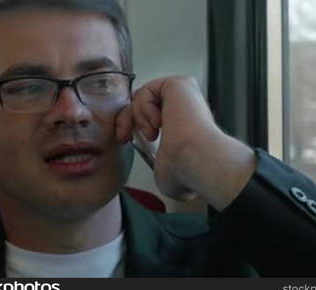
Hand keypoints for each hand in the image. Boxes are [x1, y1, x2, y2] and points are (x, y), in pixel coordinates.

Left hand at [116, 76, 255, 210]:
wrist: (193, 159)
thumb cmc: (184, 170)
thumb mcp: (165, 171)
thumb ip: (162, 164)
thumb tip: (170, 178)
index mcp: (186, 125)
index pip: (152, 116)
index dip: (134, 126)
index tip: (125, 140)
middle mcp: (187, 107)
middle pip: (143, 103)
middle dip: (127, 119)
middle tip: (122, 136)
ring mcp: (185, 94)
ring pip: (143, 96)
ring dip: (138, 117)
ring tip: (152, 132)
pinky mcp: (179, 84)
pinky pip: (147, 90)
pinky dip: (144, 107)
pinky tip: (158, 122)